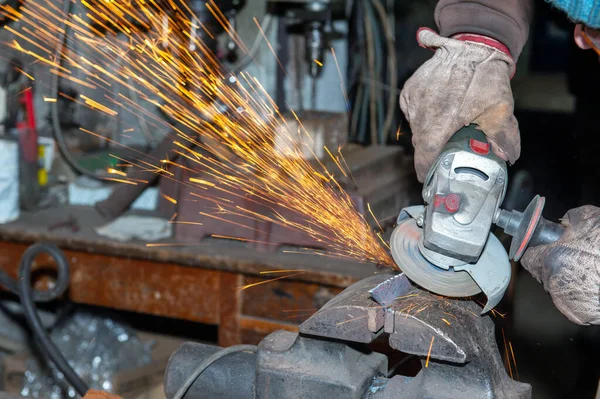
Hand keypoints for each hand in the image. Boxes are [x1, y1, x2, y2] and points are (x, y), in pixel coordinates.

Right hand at [400, 28, 519, 181]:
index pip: (425, 155)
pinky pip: (412, 111)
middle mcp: (421, 111)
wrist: (473, 45)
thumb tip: (508, 157)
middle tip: (446, 150)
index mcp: (439, 121)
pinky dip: (423, 114)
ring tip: (447, 123)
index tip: (428, 177)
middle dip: (432, 149)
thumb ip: (503, 137)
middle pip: (421, 142)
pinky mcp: (409, 89)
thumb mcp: (500, 109)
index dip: (426, 169)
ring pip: (416, 127)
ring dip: (428, 130)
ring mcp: (413, 99)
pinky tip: (440, 107)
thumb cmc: (486, 76)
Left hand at [522, 206, 599, 324]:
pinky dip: (580, 294)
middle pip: (543, 272)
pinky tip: (594, 284)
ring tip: (589, 270)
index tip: (542, 247)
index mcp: (552, 260)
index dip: (536, 249)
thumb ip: (570, 220)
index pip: (528, 257)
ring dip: (568, 280)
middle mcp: (555, 285)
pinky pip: (572, 302)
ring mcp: (567, 303)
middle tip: (575, 257)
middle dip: (554, 263)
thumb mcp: (591, 220)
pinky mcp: (580, 315)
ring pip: (557, 288)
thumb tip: (562, 224)